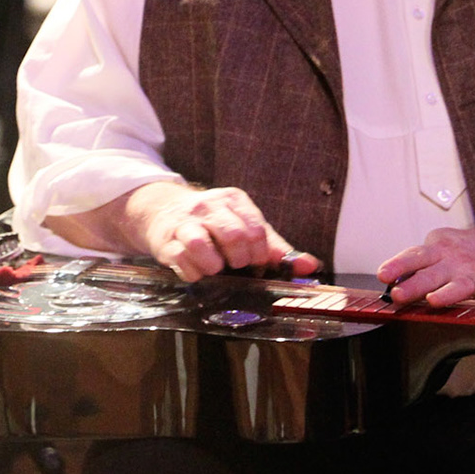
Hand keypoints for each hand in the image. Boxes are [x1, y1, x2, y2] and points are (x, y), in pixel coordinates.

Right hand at [129, 182, 319, 281]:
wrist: (164, 211)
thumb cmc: (213, 224)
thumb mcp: (244, 226)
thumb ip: (275, 247)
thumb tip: (310, 266)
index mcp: (233, 200)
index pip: (256, 229)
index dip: (260, 253)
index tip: (255, 262)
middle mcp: (207, 207)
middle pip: (233, 236)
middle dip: (240, 259)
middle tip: (236, 266)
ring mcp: (184, 223)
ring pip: (200, 244)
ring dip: (214, 265)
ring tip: (216, 268)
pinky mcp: (166, 242)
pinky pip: (181, 260)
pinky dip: (194, 273)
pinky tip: (198, 271)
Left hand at [377, 227, 474, 307]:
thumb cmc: (465, 253)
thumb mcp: (439, 250)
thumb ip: (417, 266)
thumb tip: (390, 283)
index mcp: (438, 250)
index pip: (414, 256)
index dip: (398, 265)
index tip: (382, 275)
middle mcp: (456, 261)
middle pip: (432, 274)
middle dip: (414, 285)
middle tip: (397, 295)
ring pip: (461, 285)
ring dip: (447, 293)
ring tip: (433, 301)